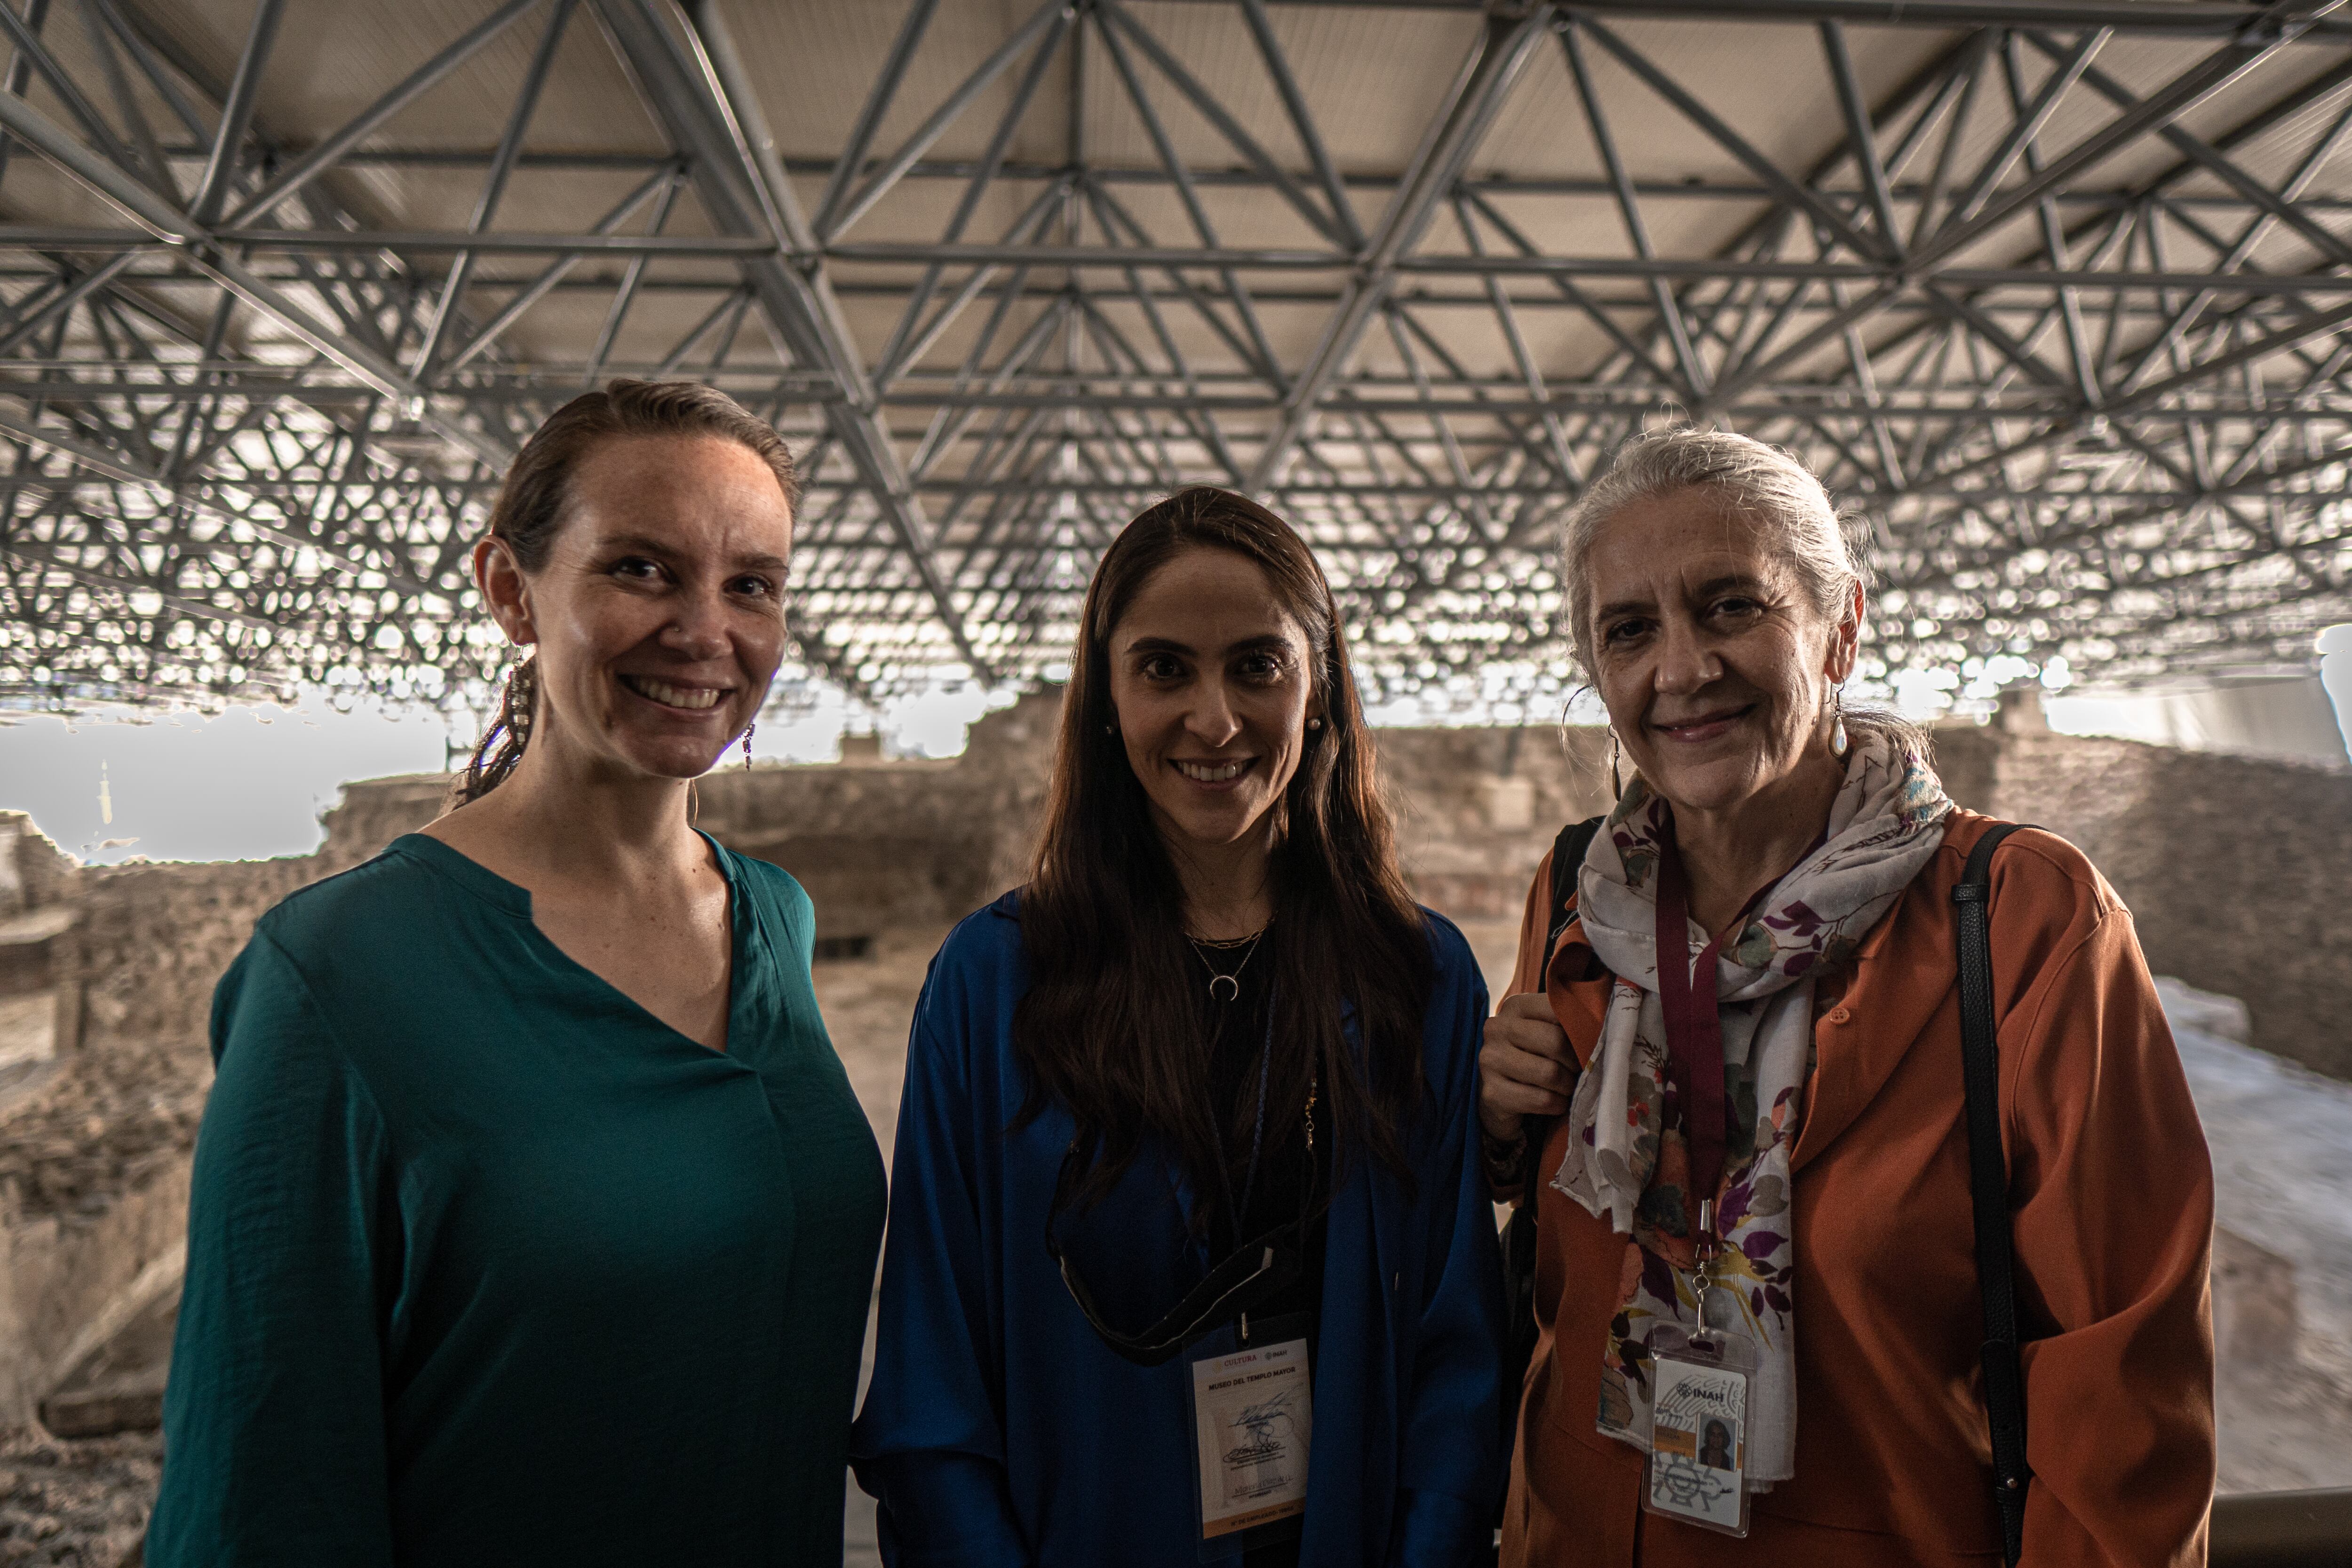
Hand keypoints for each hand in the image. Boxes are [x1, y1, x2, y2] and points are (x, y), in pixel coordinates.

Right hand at [1479, 990, 1576, 1144]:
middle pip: (1555, 1042)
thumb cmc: (1533, 1057)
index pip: (1559, 1010)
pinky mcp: (1492, 1093)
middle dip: (1575, 1063)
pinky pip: (1541, 1100)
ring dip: (1567, 1086)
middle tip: (1578, 1072)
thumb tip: (1605, 1023)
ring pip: (1549, 1073)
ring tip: (1567, 1088)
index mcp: (1515, 1006)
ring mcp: (1489, 1061)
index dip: (1580, 1031)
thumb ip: (1567, 1021)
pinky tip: (1555, 1103)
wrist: (1500, 1095)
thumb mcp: (1546, 1031)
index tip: (1587, 1045)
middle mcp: (1496, 1028)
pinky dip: (1557, 1105)